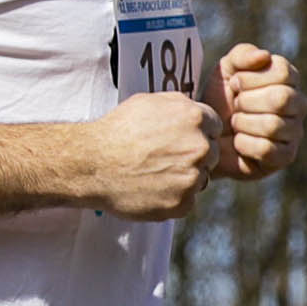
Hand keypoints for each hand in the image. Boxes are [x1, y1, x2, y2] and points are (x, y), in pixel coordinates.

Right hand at [80, 91, 221, 220]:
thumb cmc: (117, 130)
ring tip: (154, 172)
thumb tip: (196, 111)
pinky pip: (188, 200)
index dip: (198, 131)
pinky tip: (152, 188)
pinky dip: (173, 197)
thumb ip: (179, 105)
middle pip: (211, 153)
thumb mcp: (147, 102)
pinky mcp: (183, 203)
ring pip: (201, 178)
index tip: (182, 137)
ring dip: (185, 177)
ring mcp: (193, 177)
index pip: (214, 126)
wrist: (92, 164)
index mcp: (194, 118)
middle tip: (164, 157)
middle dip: (194, 155)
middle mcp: (200, 147)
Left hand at [210, 43, 303, 180]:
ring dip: (243, 123)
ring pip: (273, 125)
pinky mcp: (286, 156)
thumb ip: (243, 55)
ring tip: (235, 123)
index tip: (235, 84)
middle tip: (235, 105)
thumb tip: (264, 56)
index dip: (252, 78)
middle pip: (282, 99)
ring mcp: (295, 131)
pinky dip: (244, 145)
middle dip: (247, 102)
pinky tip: (238, 142)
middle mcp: (298, 104)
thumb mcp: (226, 69)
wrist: (207, 131)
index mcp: (289, 79)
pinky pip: (267, 149)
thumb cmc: (220, 98)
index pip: (283, 73)